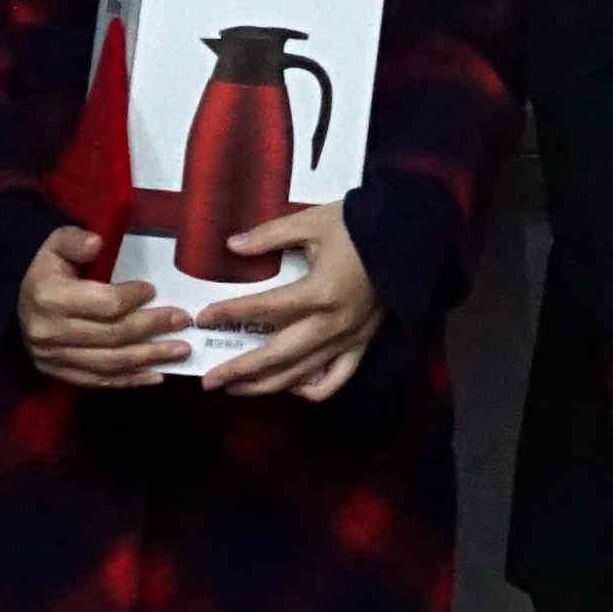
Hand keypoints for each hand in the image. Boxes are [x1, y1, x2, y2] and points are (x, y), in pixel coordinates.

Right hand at [15, 221, 198, 387]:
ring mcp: (54, 358)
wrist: (15, 304)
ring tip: (180, 351)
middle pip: (112, 335)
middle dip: (153, 328)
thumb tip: (96, 243)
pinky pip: (99, 381)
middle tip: (183, 321)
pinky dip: (130, 381)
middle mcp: (50, 332)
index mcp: (50, 297)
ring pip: (110, 363)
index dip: (133, 298)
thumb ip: (75, 241)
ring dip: (149, 358)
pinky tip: (157, 375)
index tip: (154, 290)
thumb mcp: (55, 245)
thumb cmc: (46, 271)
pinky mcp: (59, 374)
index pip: (104, 304)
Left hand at [197, 205, 382, 402]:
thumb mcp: (311, 222)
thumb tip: (231, 245)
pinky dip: (312, 389)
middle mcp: (333, 323)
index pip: (266, 308)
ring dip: (267, 385)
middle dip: (241, 371)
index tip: (204, 317)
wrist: (408, 237)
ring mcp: (349, 338)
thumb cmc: (359, 226)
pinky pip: (336, 379)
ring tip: (237, 389)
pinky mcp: (362, 344)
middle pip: (279, 355)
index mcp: (321, 291)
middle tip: (210, 380)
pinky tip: (290, 386)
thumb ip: (269, 236)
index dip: (231, 313)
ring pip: (303, 375)